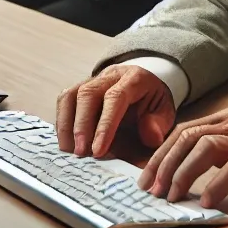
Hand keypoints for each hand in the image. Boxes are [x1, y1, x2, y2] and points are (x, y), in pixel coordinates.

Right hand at [56, 64, 175, 156]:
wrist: (147, 82)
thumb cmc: (153, 101)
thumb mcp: (165, 111)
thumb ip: (159, 123)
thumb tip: (150, 136)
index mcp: (135, 78)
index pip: (116, 97)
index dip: (105, 124)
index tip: (98, 150)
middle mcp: (111, 75)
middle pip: (88, 93)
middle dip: (82, 125)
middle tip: (81, 152)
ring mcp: (93, 79)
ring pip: (71, 94)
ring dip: (66, 124)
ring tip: (70, 150)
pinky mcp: (81, 87)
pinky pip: (65, 99)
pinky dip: (62, 121)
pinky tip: (66, 141)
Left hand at [139, 108, 227, 208]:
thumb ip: (222, 146)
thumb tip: (189, 167)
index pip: (185, 130)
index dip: (162, 153)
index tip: (148, 177)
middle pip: (189, 136)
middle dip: (165, 164)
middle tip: (153, 191)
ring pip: (205, 148)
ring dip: (183, 173)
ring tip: (174, 196)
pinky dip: (216, 185)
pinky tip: (208, 201)